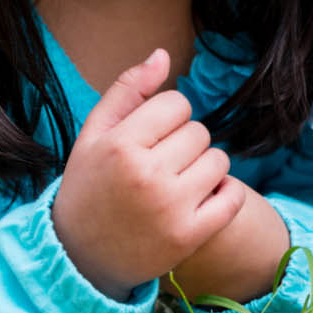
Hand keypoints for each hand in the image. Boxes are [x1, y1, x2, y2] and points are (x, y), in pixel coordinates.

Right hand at [53, 49, 249, 296]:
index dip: (167, 117)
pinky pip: (232, 196)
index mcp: (120, 145)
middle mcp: (146, 174)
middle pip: (199, 132)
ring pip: (219, 160)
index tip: (151, 138)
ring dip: (205, 168)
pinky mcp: (189, 236)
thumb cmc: (89, 187)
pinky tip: (201, 199)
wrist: (79, 258)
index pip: (177, 103)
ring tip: (178, 182)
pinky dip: (225, 193)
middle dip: (184, 143)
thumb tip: (163, 55)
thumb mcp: (94, 134)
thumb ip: (128, 90)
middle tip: (161, 165)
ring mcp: (170, 207)